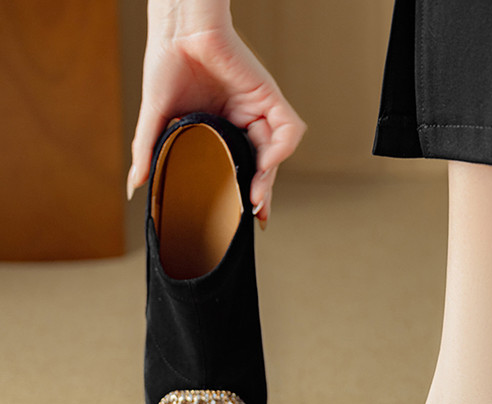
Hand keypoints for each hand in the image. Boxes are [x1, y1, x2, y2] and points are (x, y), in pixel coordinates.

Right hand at [128, 0, 306, 228]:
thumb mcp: (156, 118)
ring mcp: (257, 110)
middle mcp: (243, 122)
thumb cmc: (166, 64)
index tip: (243, 217)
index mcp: (221, 130)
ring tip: (255, 197)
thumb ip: (148, 152)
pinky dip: (280, 150)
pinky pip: (288, 130)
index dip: (245, 193)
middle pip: (262, 166)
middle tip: (254, 215)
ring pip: (276, 153)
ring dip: (270, 178)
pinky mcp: (269, 96)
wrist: (177, 30)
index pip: (240, 169)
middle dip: (261, 193)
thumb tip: (135, 185)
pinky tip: (265, 164)